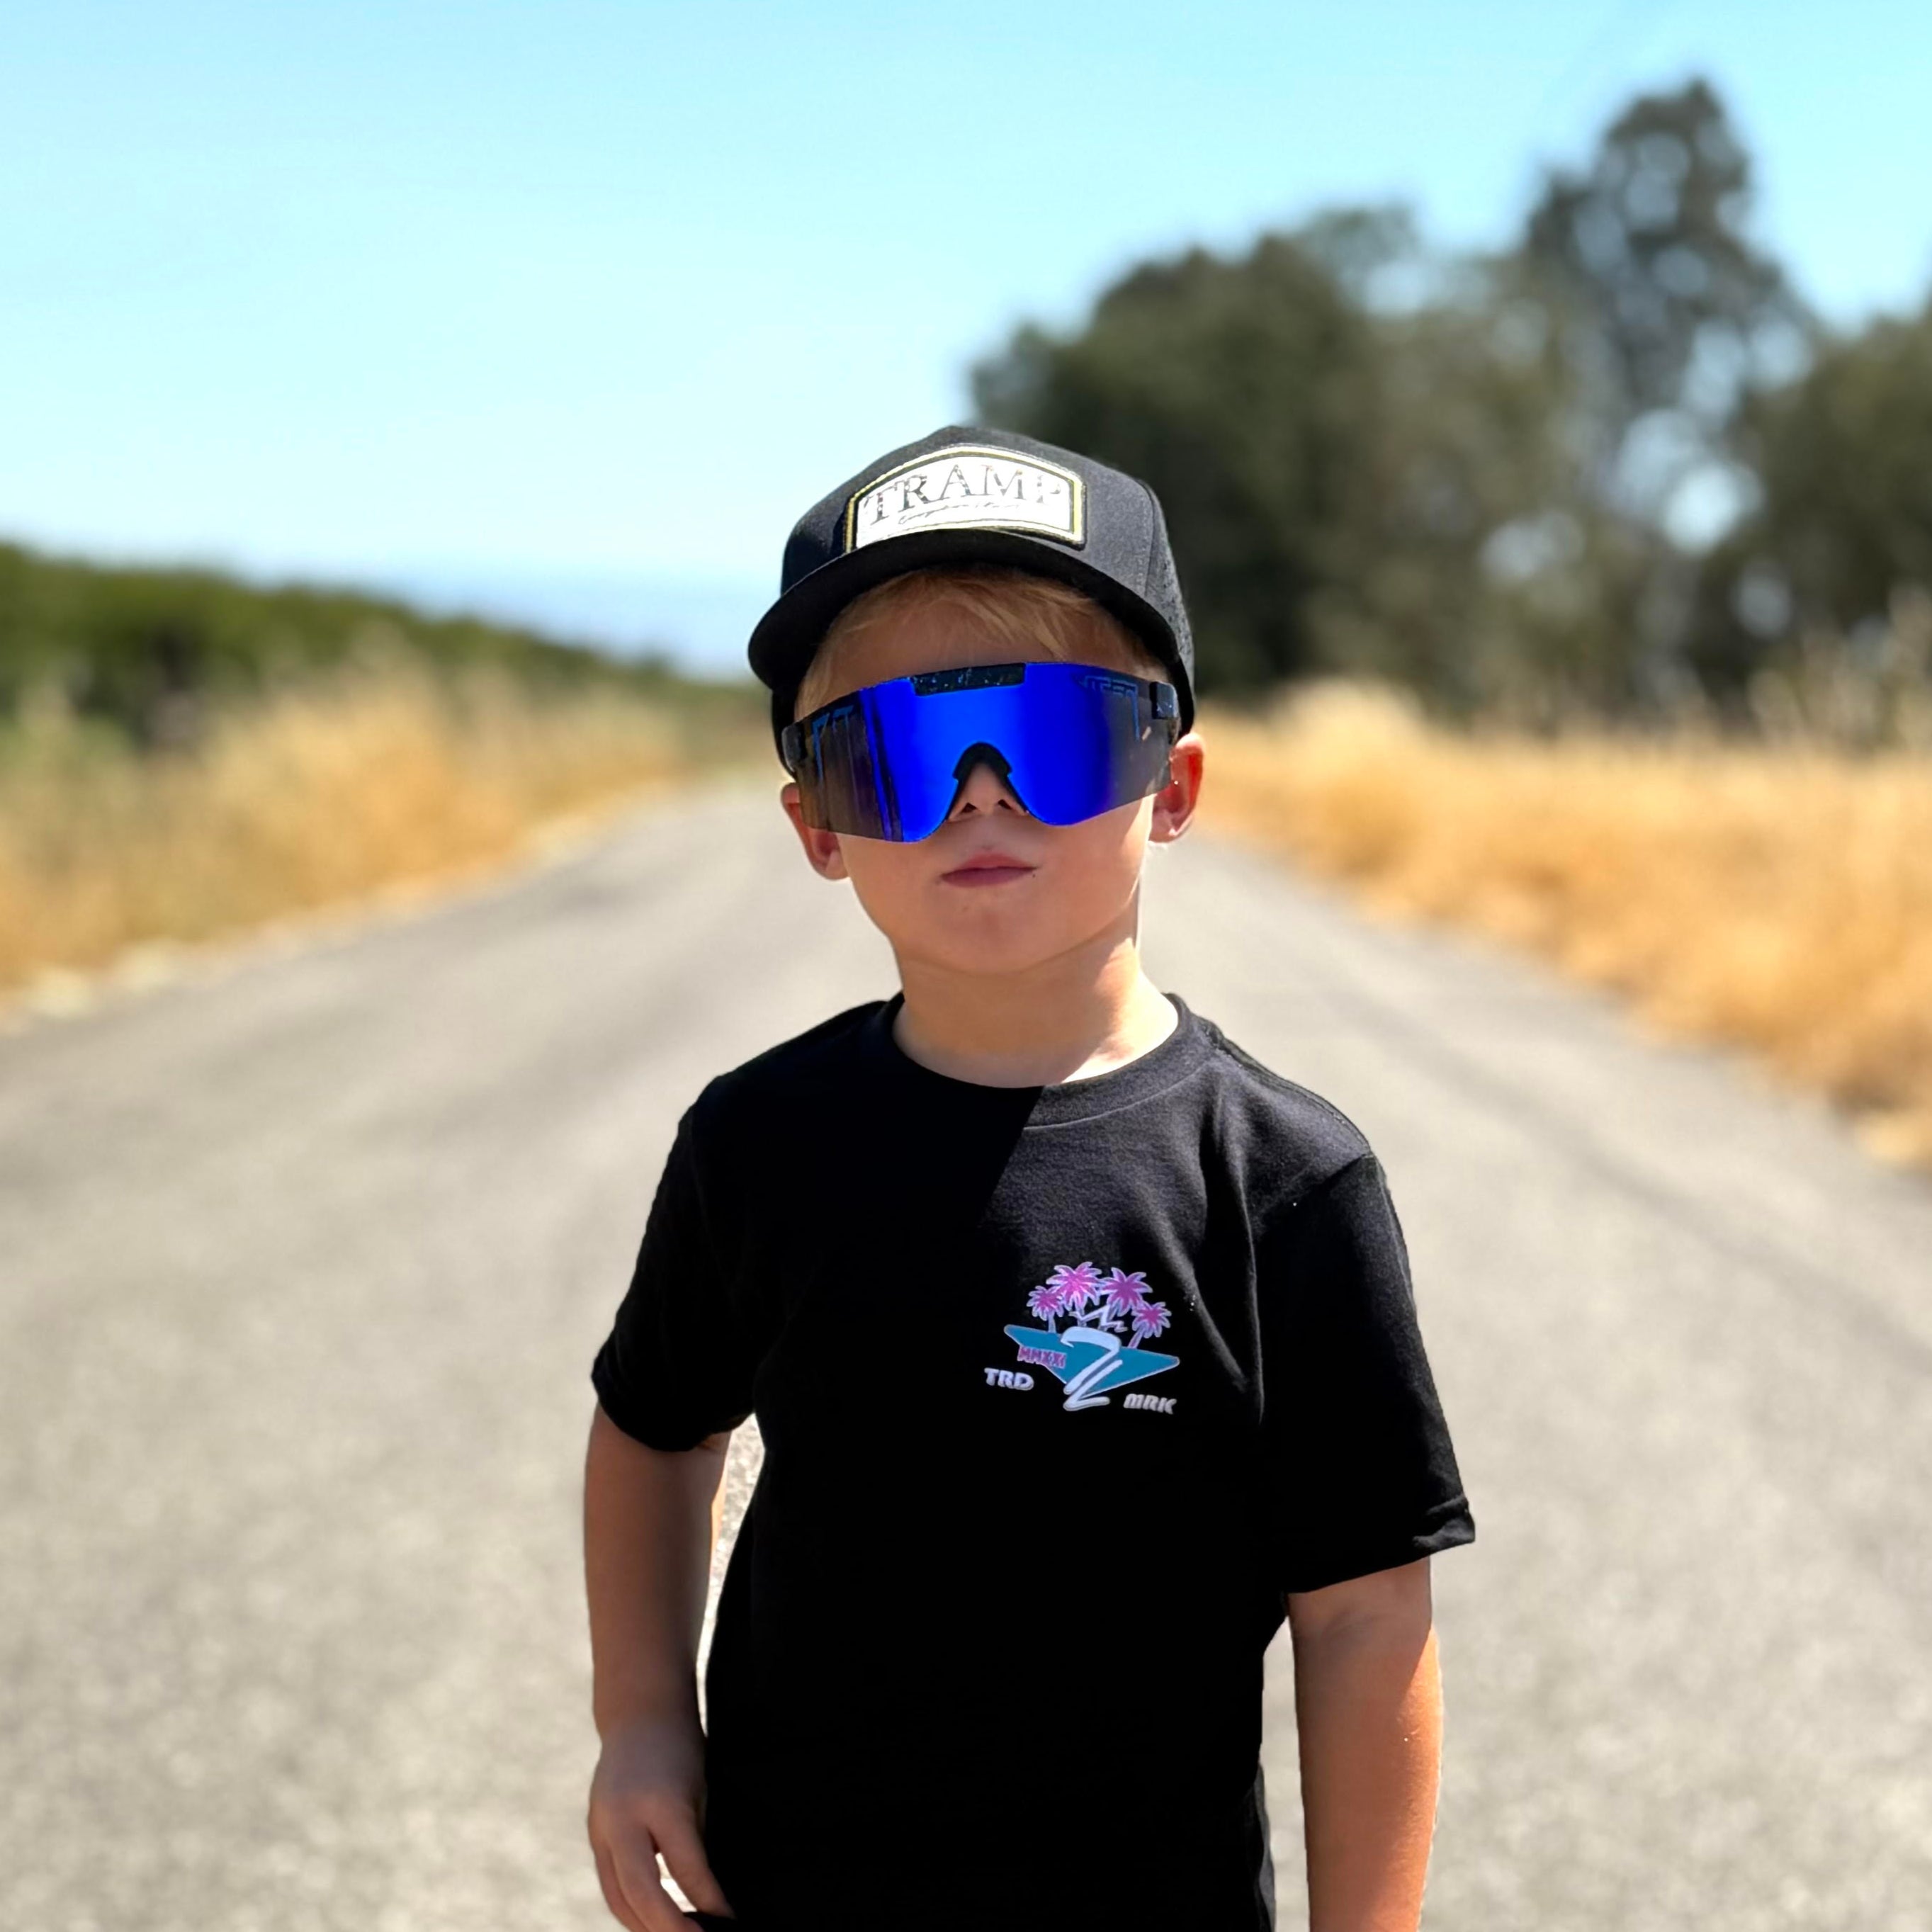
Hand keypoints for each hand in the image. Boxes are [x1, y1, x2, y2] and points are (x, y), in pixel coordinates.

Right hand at [588, 1716, 733, 1930]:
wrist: (638, 1713)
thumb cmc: (681, 1750)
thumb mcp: (697, 1791)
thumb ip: (693, 1844)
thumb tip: (707, 1900)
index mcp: (659, 1801)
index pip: (685, 1866)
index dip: (708, 1901)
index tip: (728, 1923)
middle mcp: (623, 1817)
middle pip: (640, 1891)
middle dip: (668, 1928)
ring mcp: (602, 1827)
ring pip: (618, 1896)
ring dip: (644, 1926)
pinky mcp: (594, 1833)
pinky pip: (610, 1883)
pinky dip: (631, 1907)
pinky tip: (653, 1921)